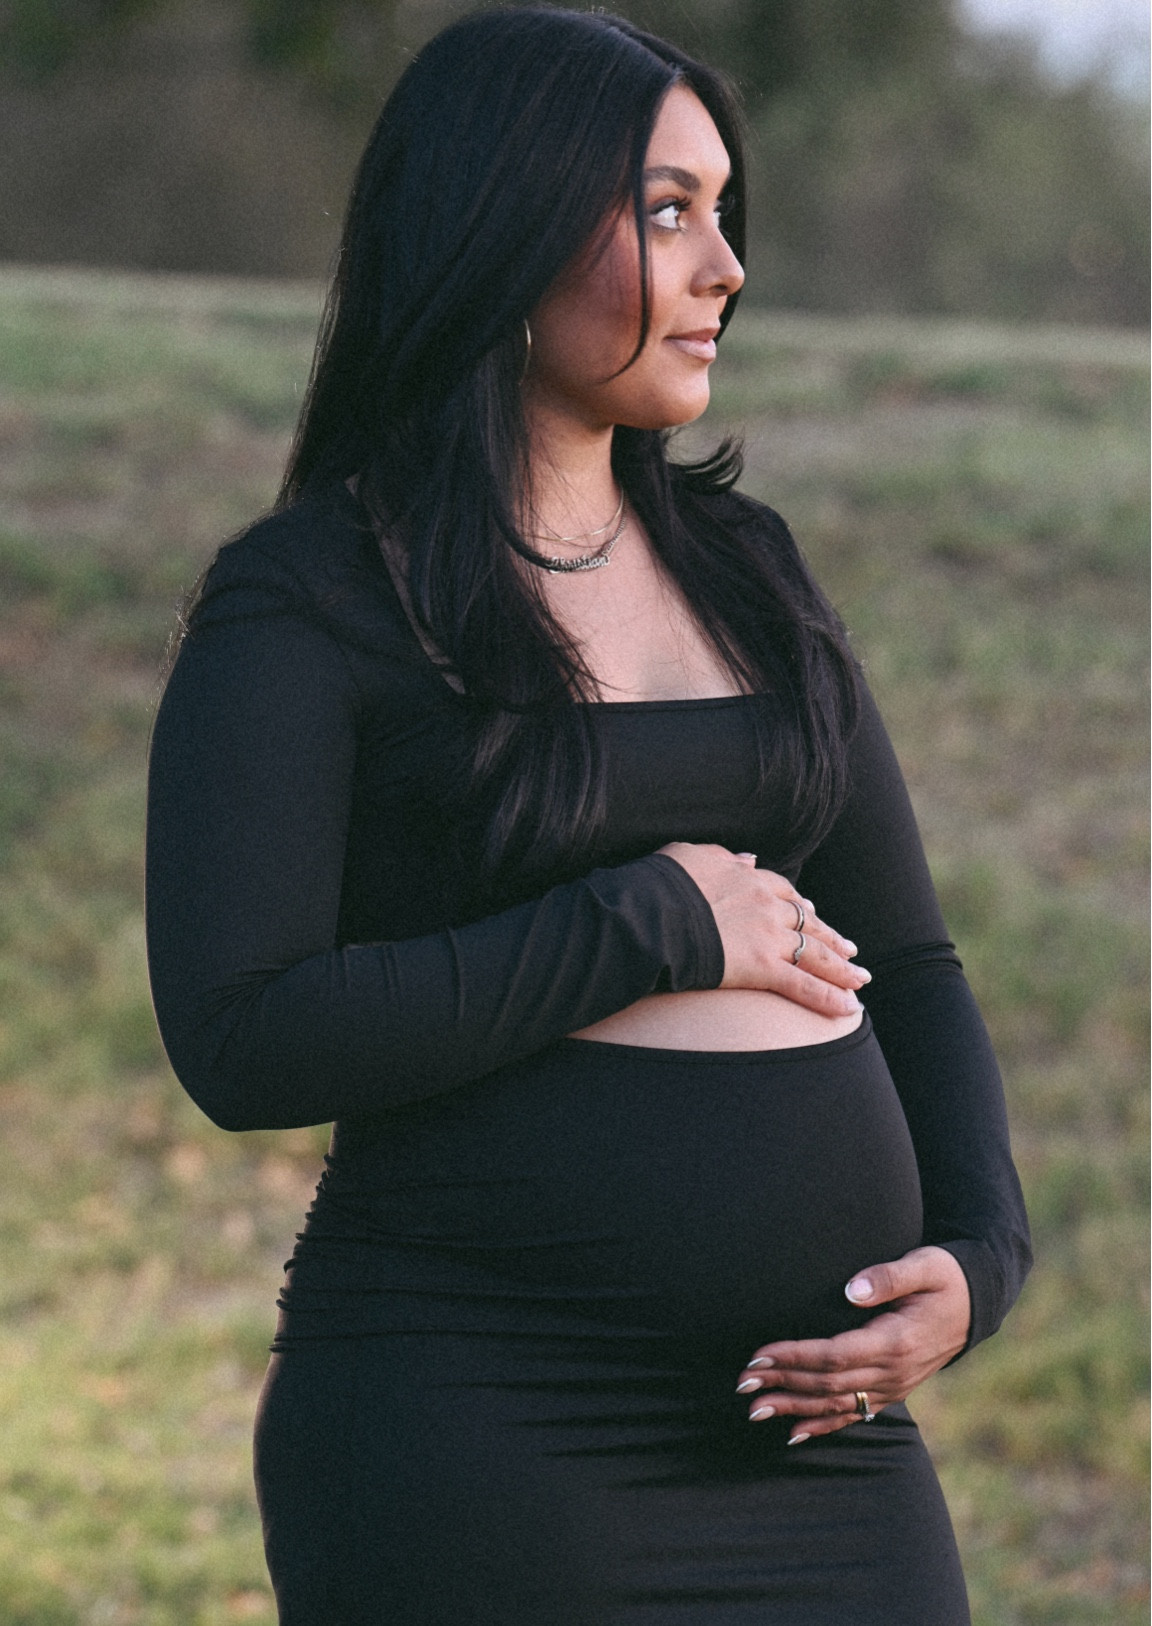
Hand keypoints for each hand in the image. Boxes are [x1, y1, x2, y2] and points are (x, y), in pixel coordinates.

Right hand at [656, 842, 867, 1017]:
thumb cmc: (663, 883)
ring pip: (815, 954)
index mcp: (750, 880)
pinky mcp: (762, 967)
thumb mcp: (692, 855)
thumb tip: (748, 859)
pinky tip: (850, 1008)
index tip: (812, 914)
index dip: (801, 905)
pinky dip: (829, 998)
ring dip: (841, 968)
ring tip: (859, 978)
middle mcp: (767, 906)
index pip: (785, 892)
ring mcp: (768, 937)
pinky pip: (803, 986)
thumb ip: (724, 858)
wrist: (653, 913)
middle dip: (831, 938)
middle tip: (849, 950)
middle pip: (809, 924)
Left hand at [735, 1246, 971, 1443]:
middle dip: (782, 1383)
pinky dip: (822, 1426)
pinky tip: (793, 1434)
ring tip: (754, 1409)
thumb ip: (889, 1276)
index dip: (795, 1357)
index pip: (834, 1355)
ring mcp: (894, 1386)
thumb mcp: (926, 1265)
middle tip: (742, 1382)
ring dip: (793, 1408)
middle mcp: (893, 1372)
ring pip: (835, 1404)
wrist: (977, 1304)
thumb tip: (854, 1289)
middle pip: (828, 1384)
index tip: (760, 1354)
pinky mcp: (893, 1390)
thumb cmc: (946, 1278)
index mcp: (896, 1341)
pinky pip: (854, 1414)